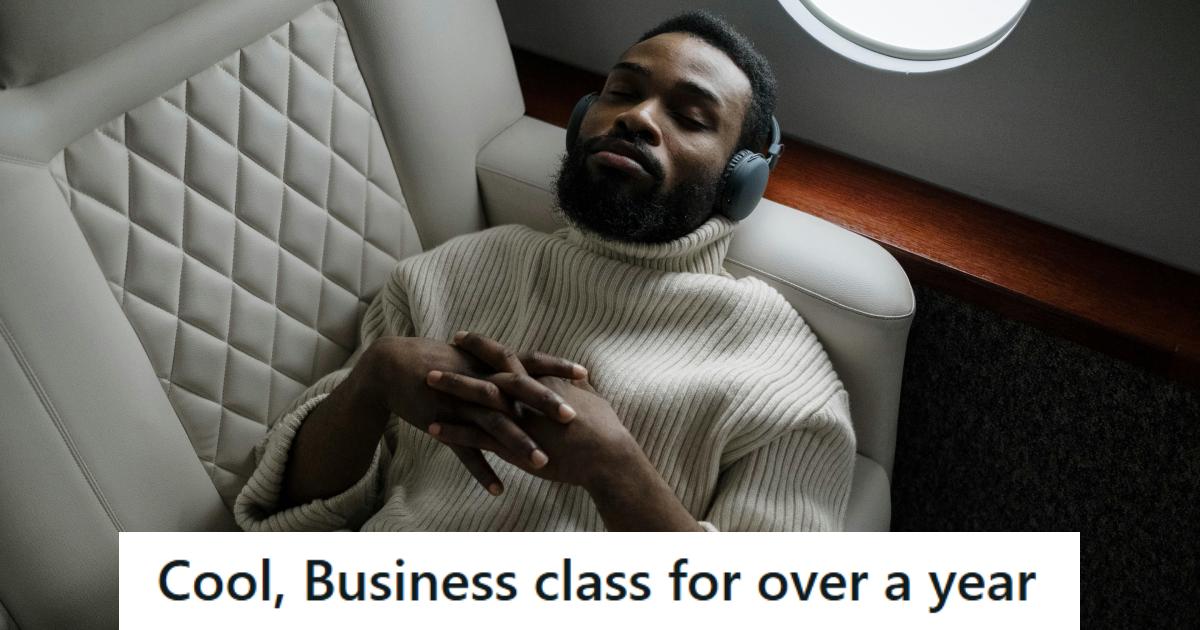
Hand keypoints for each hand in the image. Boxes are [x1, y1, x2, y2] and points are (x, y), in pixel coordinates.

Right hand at [355, 334, 583, 493]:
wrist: (391, 367)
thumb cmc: (438, 363)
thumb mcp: (472, 361)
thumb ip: (501, 369)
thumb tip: (532, 370)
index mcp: (489, 365)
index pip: (529, 363)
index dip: (556, 367)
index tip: (585, 374)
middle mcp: (478, 381)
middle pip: (517, 391)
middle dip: (545, 404)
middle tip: (572, 418)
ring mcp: (460, 403)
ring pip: (494, 424)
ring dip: (518, 444)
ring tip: (542, 464)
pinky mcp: (442, 423)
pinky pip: (464, 450)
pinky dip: (481, 469)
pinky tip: (498, 488)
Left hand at [425, 339, 640, 491]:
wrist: (607, 457)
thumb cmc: (605, 430)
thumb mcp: (591, 399)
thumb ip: (578, 386)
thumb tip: (579, 377)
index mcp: (542, 381)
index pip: (507, 357)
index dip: (484, 347)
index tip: (463, 338)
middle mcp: (526, 394)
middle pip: (487, 370)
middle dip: (461, 360)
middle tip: (438, 352)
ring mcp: (517, 418)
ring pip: (476, 399)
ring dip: (450, 390)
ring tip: (425, 381)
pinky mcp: (511, 445)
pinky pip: (475, 436)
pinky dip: (453, 431)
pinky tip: (432, 428)